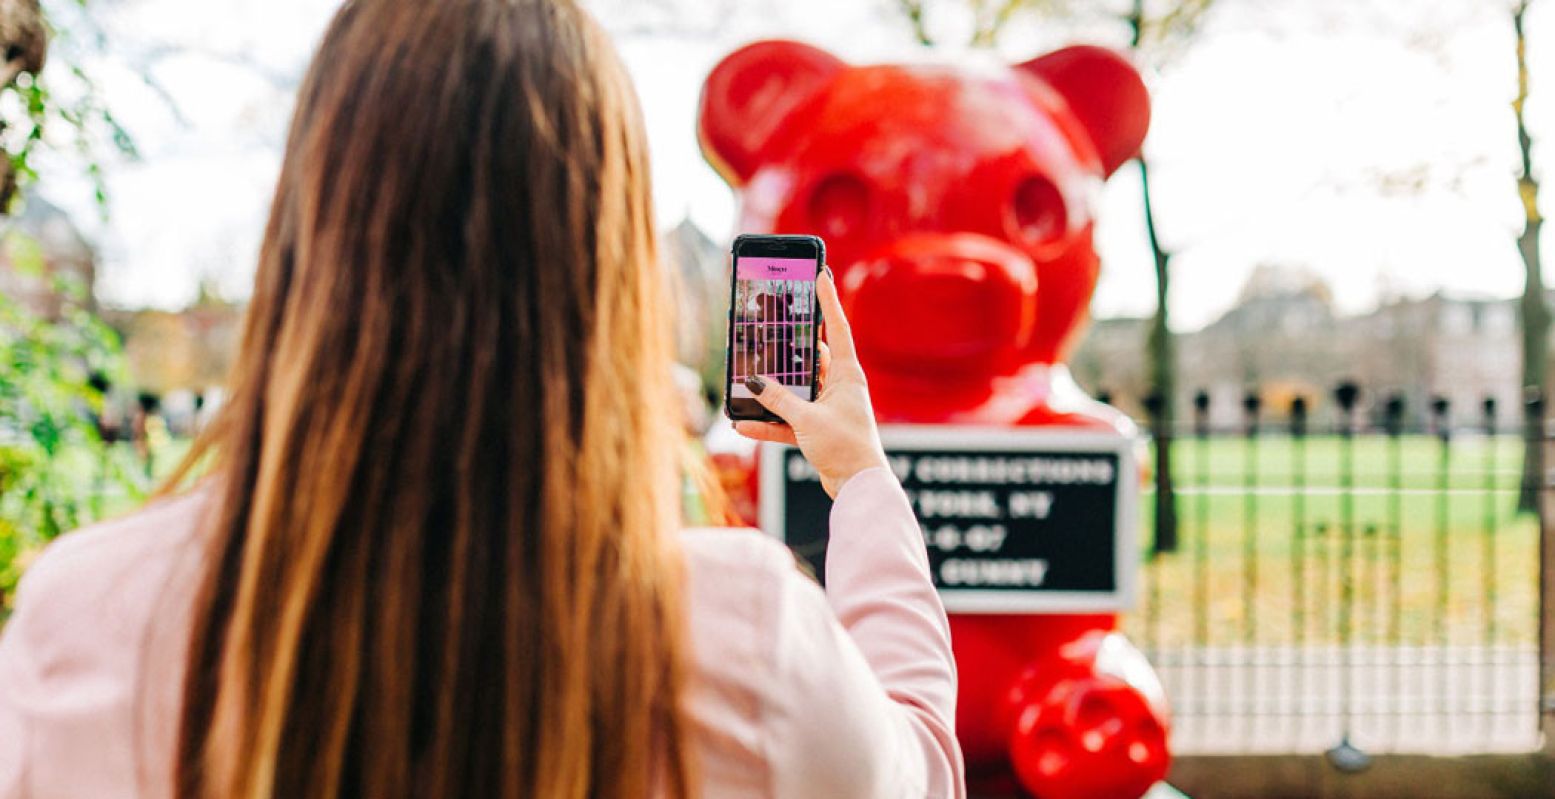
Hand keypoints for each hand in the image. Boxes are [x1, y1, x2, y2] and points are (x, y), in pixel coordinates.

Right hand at [735, 268, 888, 497]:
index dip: (827, 300)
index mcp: (846, 374)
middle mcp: (838, 386)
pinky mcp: (816, 429)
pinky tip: (743, 424)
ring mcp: (827, 407)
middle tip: (770, 323)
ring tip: (748, 376)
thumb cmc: (845, 447)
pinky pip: (787, 419)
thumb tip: (754, 382)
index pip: (835, 328)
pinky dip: (768, 422)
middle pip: (809, 356)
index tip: (821, 273)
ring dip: (772, 388)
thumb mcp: (808, 419)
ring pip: (794, 388)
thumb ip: (779, 400)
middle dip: (787, 345)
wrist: (857, 486)